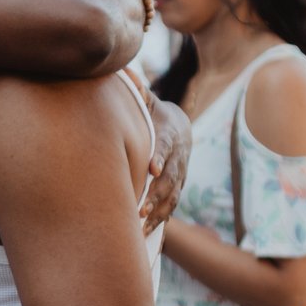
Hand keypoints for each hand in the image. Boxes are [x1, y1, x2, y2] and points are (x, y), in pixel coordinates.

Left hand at [143, 98, 190, 232]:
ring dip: (158, 212)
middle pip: (170, 177)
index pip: (165, 146)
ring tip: (141, 226)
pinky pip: (171, 207)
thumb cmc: (154, 114)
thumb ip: (137, 92)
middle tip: (140, 208)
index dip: (159, 156)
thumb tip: (126, 72)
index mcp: (169, 134)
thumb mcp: (147, 101)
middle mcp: (178, 157)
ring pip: (172, 196)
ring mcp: (180, 175)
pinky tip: (145, 233)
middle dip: (156, 194)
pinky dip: (160, 220)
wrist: (180, 128)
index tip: (151, 169)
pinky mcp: (177, 188)